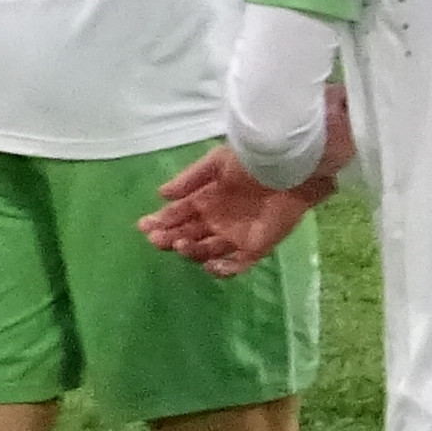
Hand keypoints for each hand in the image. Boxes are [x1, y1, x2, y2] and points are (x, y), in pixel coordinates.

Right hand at [142, 148, 324, 279]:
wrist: (286, 169)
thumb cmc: (251, 162)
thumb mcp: (215, 164)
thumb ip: (189, 179)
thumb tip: (161, 194)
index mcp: (205, 200)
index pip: (178, 216)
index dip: (160, 222)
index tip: (145, 226)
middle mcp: (217, 221)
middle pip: (187, 236)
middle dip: (169, 238)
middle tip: (157, 238)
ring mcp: (235, 236)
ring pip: (206, 251)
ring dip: (190, 251)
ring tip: (180, 243)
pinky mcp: (256, 247)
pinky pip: (237, 265)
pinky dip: (222, 269)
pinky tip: (209, 264)